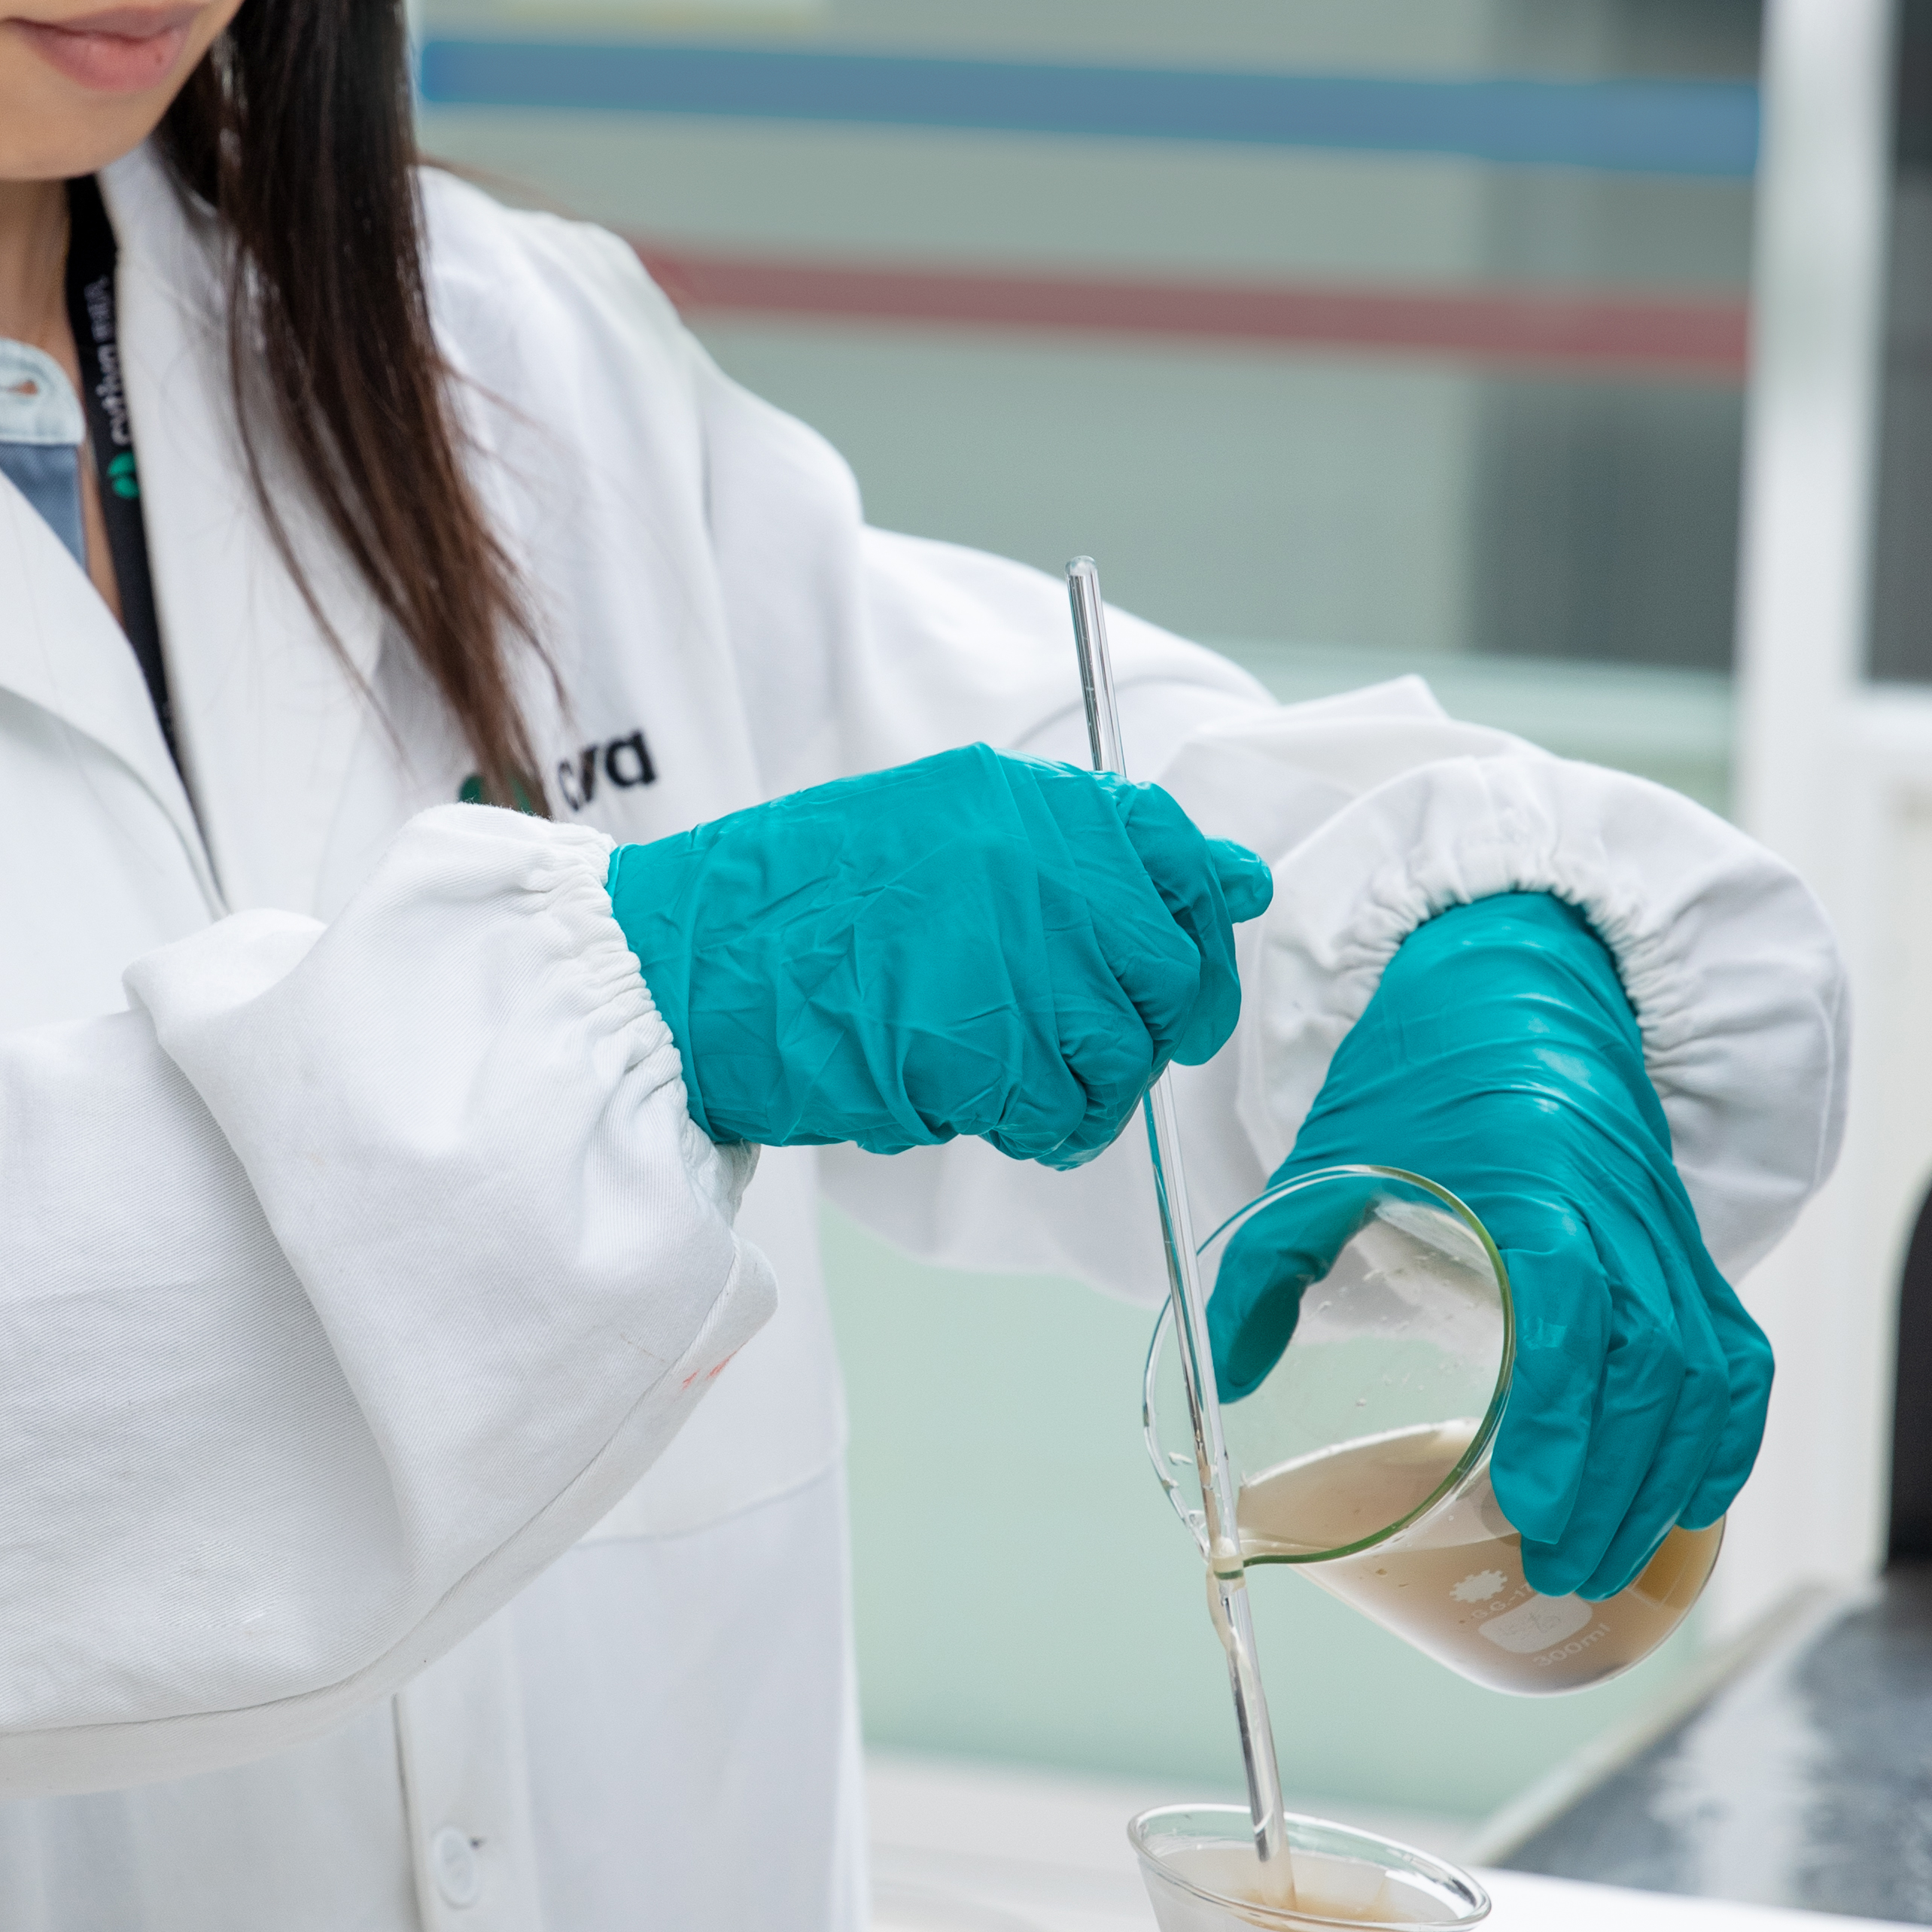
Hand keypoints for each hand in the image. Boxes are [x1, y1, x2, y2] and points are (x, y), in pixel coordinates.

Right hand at [608, 744, 1270, 1168]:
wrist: (691, 966)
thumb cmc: (806, 904)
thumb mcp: (947, 830)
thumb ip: (1091, 854)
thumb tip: (1240, 883)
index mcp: (1029, 802)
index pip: (1179, 859)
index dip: (1192, 931)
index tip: (1168, 977)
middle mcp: (1038, 868)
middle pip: (1166, 972)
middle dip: (1140, 1030)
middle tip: (1073, 1050)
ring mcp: (1015, 958)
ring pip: (1120, 1056)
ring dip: (1079, 1090)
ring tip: (1003, 1081)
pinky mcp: (983, 1050)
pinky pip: (1058, 1114)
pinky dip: (1029, 1128)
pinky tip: (969, 1102)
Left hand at [1207, 890, 1769, 1600]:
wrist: (1523, 977)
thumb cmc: (1424, 1068)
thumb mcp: (1329, 1155)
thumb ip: (1269, 1267)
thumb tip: (1229, 1381)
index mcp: (1536, 1189)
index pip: (1574, 1317)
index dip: (1564, 1419)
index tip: (1530, 1506)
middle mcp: (1620, 1217)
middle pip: (1648, 1371)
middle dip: (1612, 1487)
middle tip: (1559, 1571)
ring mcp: (1665, 1236)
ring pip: (1703, 1376)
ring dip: (1665, 1481)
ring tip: (1609, 1562)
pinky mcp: (1689, 1249)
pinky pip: (1736, 1353)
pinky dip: (1725, 1434)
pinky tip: (1692, 1500)